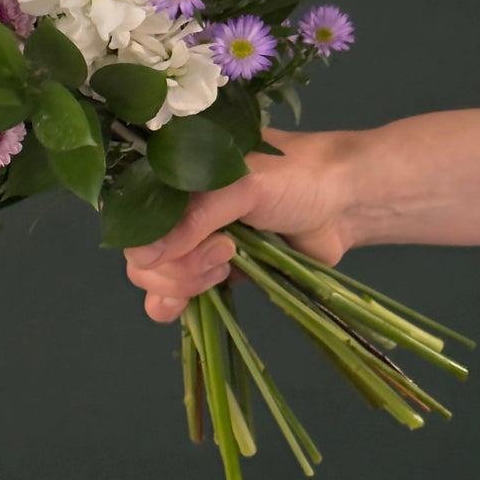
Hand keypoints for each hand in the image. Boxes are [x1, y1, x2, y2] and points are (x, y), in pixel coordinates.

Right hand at [123, 128, 358, 322]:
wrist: (346, 202)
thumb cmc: (296, 178)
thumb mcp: (242, 186)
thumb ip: (194, 219)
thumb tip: (141, 258)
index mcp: (175, 171)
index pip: (132, 212)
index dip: (147, 239)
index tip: (184, 247)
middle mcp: (177, 204)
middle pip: (141, 252)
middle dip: (175, 266)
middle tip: (224, 254)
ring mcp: (194, 239)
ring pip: (155, 277)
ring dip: (183, 284)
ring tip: (227, 266)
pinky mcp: (213, 269)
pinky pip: (177, 295)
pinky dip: (175, 305)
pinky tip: (184, 308)